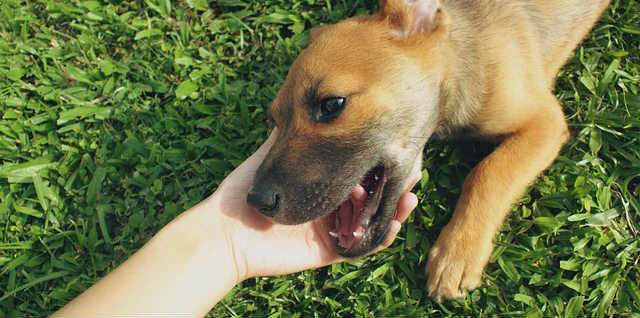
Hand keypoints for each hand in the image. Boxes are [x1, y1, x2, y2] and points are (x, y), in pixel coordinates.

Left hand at [214, 128, 421, 280]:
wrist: (225, 230)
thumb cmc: (242, 192)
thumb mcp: (270, 154)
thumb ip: (291, 134)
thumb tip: (307, 101)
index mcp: (318, 182)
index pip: (357, 170)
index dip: (379, 161)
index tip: (396, 144)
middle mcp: (328, 205)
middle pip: (372, 195)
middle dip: (396, 184)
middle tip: (417, 170)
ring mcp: (330, 229)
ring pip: (373, 221)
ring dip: (396, 210)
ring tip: (410, 195)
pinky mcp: (328, 250)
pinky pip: (362, 248)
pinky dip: (381, 238)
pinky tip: (395, 222)